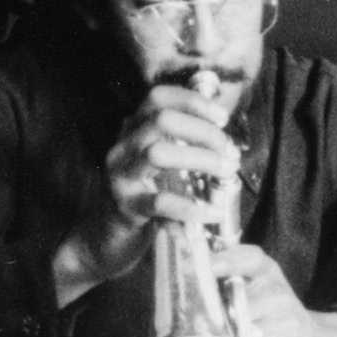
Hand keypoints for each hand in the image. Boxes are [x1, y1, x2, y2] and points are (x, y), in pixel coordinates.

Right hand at [72, 80, 243, 286]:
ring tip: (226, 173)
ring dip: (200, 159)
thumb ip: (183, 149)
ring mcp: (120, 176)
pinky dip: (190, 207)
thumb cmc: (145, 198)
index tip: (223, 117)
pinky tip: (212, 212)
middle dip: (202, 131)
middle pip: (161, 120)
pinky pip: (159, 202)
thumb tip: (226, 142)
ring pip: (157, 153)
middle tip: (229, 152)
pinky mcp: (125, 207)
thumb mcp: (162, 167)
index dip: (192, 101)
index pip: (157, 98)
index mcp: (134, 132)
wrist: (107, 239)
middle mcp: (123, 147)